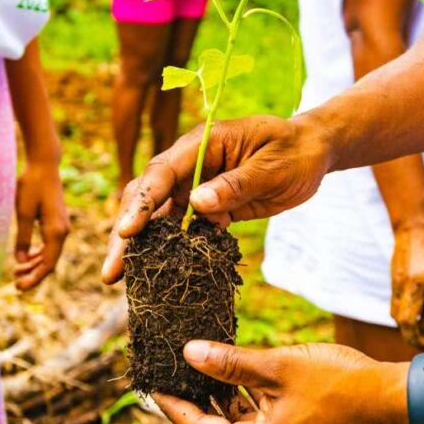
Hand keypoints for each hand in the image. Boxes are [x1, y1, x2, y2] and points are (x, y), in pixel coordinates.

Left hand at [14, 161, 69, 289]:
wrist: (44, 165)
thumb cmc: (32, 185)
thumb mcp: (23, 212)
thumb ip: (22, 237)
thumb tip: (20, 260)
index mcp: (56, 231)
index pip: (48, 264)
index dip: (34, 278)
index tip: (19, 287)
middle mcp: (62, 232)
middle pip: (50, 262)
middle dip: (33, 275)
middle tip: (16, 285)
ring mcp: (61, 227)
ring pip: (50, 254)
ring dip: (35, 265)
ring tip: (17, 272)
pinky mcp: (57, 222)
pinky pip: (50, 245)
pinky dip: (39, 254)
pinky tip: (26, 257)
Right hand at [101, 115, 332, 282]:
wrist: (312, 152)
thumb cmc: (294, 151)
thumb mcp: (271, 167)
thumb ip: (235, 185)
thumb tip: (196, 204)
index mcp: (202, 144)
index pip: (161, 172)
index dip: (141, 203)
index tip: (125, 232)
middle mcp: (190, 165)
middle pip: (148, 197)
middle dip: (125, 234)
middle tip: (110, 271)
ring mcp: (195, 186)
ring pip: (159, 219)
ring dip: (140, 247)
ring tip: (119, 279)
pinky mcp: (208, 207)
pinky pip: (182, 230)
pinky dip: (169, 252)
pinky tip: (156, 277)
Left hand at [155, 341, 406, 423]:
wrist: (395, 400)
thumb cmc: (342, 383)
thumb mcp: (279, 367)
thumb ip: (231, 363)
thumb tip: (189, 353)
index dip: (173, 405)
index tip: (152, 382)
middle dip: (192, 402)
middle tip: (170, 373)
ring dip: (218, 400)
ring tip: (197, 368)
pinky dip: (243, 403)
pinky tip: (235, 375)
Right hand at [390, 224, 423, 348]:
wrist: (414, 228)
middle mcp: (417, 286)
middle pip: (409, 323)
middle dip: (415, 340)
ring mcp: (401, 284)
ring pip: (398, 316)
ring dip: (408, 328)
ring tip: (419, 331)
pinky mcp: (393, 282)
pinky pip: (395, 305)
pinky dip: (402, 314)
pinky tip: (411, 314)